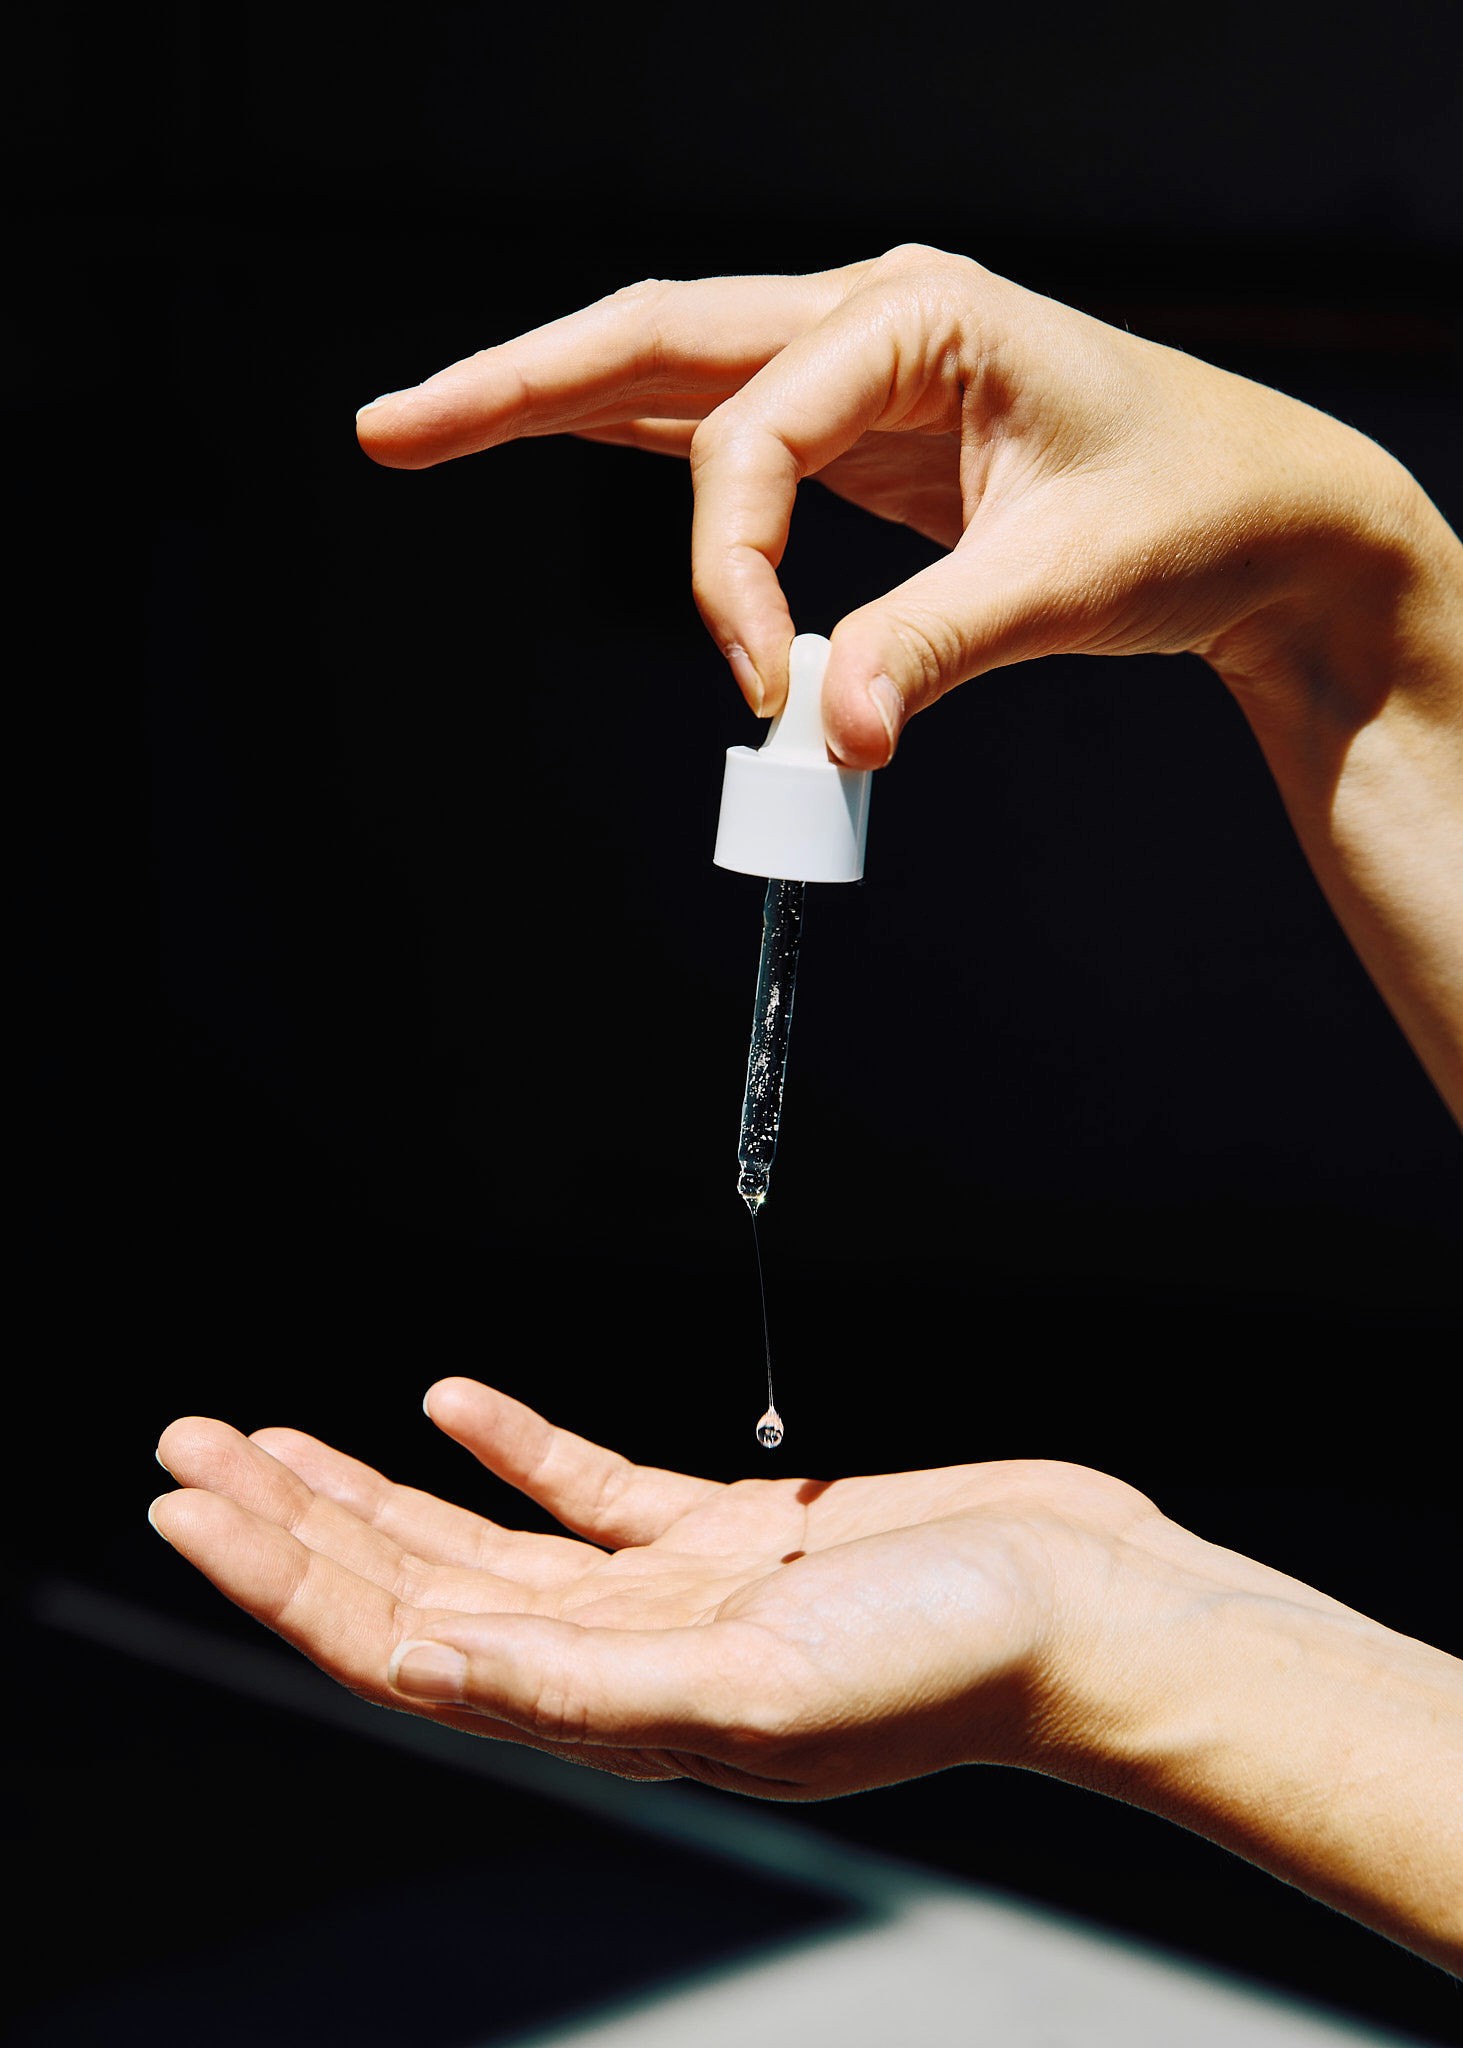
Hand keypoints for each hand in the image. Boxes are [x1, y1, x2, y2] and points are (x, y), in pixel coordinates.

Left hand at [152, 1379, 1462, 1968]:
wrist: (1089, 1613)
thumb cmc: (959, 1663)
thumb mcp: (766, 1686)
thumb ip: (599, 1683)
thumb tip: (442, 1666)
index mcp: (613, 1707)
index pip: (400, 1644)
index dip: (284, 1579)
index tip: (190, 1510)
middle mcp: (619, 1657)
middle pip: (412, 1588)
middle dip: (291, 1523)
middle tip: (187, 1450)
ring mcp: (668, 1595)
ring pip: (478, 1539)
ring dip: (372, 1488)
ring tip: (273, 1436)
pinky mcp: (727, 1535)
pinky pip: (587, 1487)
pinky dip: (514, 1443)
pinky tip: (452, 1401)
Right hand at [355, 248, 1462, 1123]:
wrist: (1267, 514)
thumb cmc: (1193, 512)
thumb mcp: (1067, 583)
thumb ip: (930, 652)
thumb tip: (827, 743)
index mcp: (923, 315)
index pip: (751, 433)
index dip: (728, 570)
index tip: (765, 690)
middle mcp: (875, 317)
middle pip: (657, 339)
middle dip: (516, 387)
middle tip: (388, 429)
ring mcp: (862, 366)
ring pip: (672, 374)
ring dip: (545, 402)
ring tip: (423, 430)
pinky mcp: (862, 429)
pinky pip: (720, 428)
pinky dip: (631, 442)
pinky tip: (551, 436)